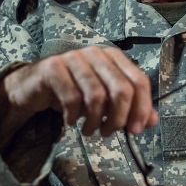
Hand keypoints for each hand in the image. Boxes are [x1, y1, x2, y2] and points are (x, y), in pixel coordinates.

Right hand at [0, 46, 158, 144]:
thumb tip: (152, 121)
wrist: (33, 87)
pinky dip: (74, 116)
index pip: (139, 81)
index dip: (142, 108)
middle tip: (111, 132)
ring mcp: (73, 58)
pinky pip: (71, 99)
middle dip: (119, 118)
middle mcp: (96, 54)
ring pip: (96, 96)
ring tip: (90, 130)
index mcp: (114, 57)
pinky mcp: (52, 68)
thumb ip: (130, 108)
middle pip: (121, 89)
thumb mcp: (105, 100)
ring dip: (95, 121)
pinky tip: (71, 121)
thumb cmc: (73, 92)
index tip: (136, 129)